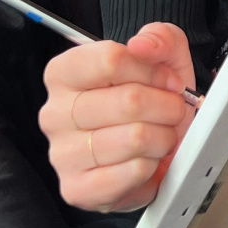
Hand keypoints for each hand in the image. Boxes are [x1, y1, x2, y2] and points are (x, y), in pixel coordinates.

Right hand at [39, 23, 196, 211]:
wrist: (149, 148)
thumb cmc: (150, 101)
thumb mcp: (162, 57)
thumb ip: (160, 38)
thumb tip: (143, 45)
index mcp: (64, 73)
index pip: (112, 59)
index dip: (153, 70)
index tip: (168, 80)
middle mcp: (54, 113)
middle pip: (130, 100)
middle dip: (167, 106)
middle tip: (172, 111)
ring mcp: (62, 154)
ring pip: (136, 137)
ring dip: (164, 137)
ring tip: (160, 136)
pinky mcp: (77, 189)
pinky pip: (133, 172)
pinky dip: (153, 166)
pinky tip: (147, 160)